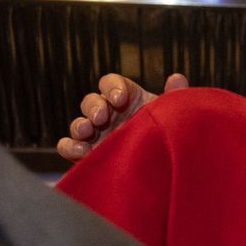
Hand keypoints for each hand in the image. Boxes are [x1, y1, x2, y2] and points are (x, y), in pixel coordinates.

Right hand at [56, 72, 186, 161]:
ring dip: (80, 126)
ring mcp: (96, 134)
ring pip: (79, 124)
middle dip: (94, 107)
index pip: (111, 83)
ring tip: (88, 132)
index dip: (112, 87)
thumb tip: (177, 78)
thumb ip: (175, 97)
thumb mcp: (172, 116)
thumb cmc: (168, 135)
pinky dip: (69, 147)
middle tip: (102, 117)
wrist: (166, 167)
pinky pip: (68, 146)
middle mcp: (109, 114)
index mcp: (127, 99)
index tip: (121, 98)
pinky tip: (81, 151)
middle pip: (91, 102)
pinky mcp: (88, 154)